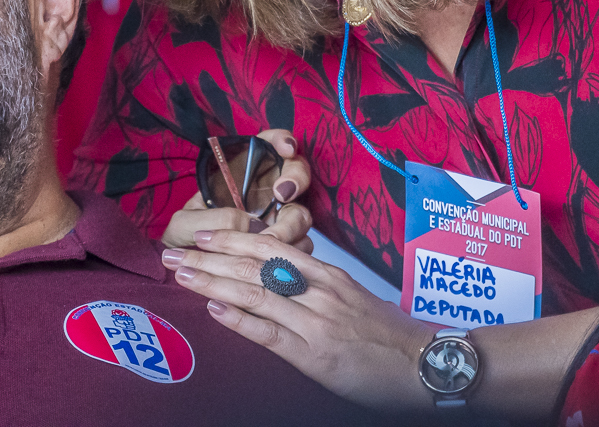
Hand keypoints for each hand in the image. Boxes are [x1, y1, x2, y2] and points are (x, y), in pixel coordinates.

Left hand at [161, 129, 313, 250]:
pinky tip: (276, 262)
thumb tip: (247, 224)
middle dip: (296, 179)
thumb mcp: (185, 224)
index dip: (282, 140)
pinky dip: (293, 252)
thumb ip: (212, 218)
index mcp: (242, 172)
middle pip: (297, 174)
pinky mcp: (285, 246)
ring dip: (293, 224)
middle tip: (283, 193)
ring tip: (272, 238)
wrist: (188, 271)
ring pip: (302, 213)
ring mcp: (278, 218)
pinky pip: (301, 246)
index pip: (271, 144)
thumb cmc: (186, 238)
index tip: (286, 148)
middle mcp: (266, 191)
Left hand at [164, 230, 434, 410]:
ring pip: (255, 293)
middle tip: (172, 249)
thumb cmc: (389, 335)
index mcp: (327, 275)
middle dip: (209, 255)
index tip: (201, 233)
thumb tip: (280, 278)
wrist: (426, 365)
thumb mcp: (353, 299)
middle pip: (254, 264)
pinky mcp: (315, 355)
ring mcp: (316, 321)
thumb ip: (317, 287)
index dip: (231, 238)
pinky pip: (270, 333)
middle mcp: (319, 291)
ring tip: (181, 273)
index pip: (270, 248)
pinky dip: (239, 320)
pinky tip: (214, 309)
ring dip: (212, 281)